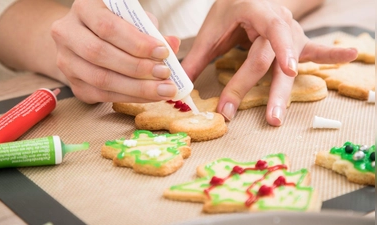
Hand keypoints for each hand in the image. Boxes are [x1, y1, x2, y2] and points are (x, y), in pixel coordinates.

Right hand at [50, 0, 179, 103]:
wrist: (83, 41)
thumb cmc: (115, 27)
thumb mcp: (131, 20)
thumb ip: (149, 30)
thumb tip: (172, 44)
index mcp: (83, 8)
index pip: (107, 26)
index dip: (136, 42)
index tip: (163, 52)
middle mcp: (66, 33)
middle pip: (100, 54)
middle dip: (137, 67)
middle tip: (164, 74)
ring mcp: (66, 62)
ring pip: (100, 79)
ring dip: (136, 88)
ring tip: (163, 90)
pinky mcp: (74, 85)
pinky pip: (103, 95)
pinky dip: (130, 97)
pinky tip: (149, 97)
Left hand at [182, 0, 356, 125]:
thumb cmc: (232, 10)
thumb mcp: (213, 28)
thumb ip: (197, 56)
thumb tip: (182, 85)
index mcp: (256, 11)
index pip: (268, 35)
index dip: (278, 53)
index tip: (285, 70)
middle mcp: (279, 22)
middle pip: (273, 60)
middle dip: (267, 91)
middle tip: (268, 119)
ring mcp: (291, 33)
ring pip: (290, 65)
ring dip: (285, 92)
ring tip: (278, 116)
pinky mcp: (296, 43)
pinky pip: (316, 50)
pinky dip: (331, 55)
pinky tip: (351, 55)